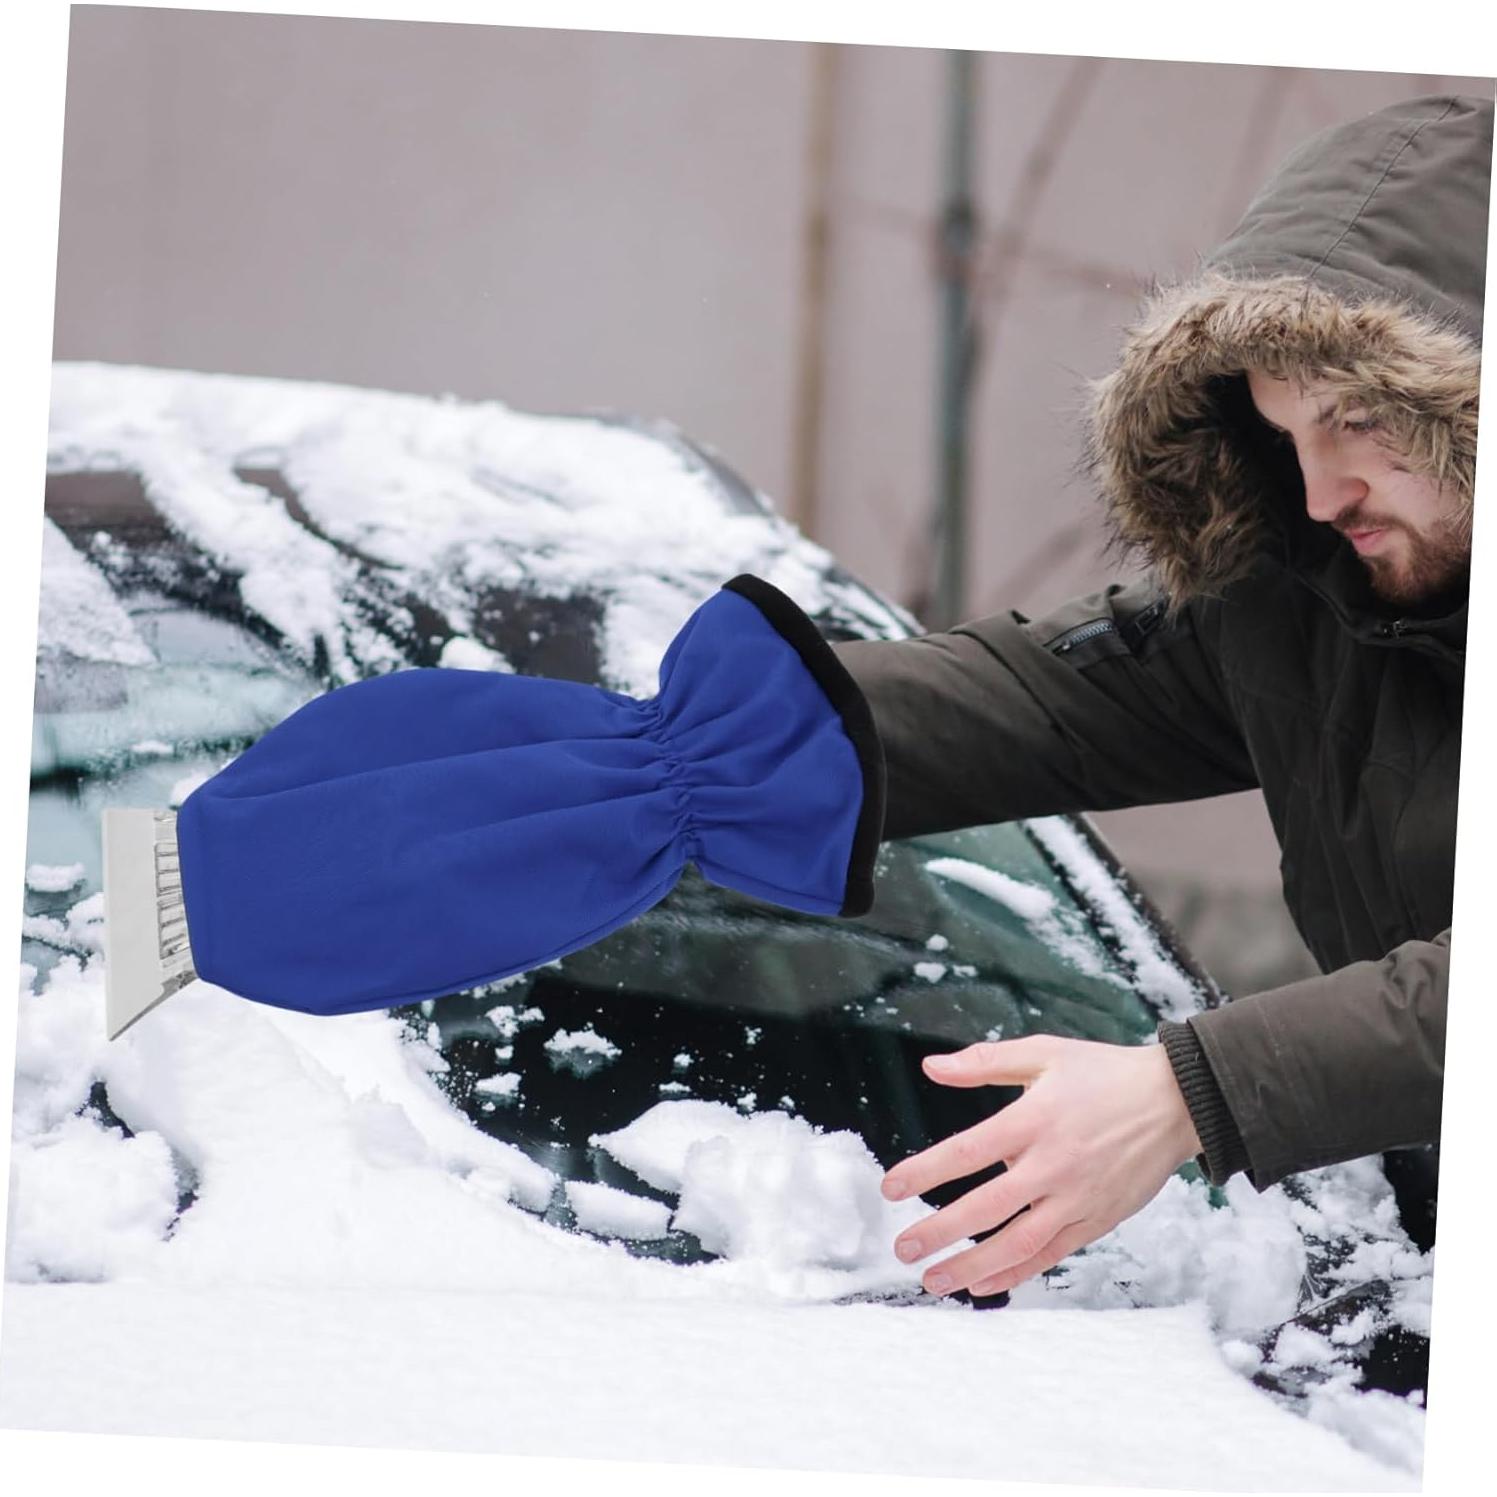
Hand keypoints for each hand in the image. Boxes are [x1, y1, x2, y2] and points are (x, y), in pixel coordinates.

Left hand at [882, 1035, 1201, 1297]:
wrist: (1176, 1101)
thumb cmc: (1105, 1073)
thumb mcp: (1044, 1053)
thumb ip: (985, 1062)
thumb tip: (932, 1067)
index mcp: (1034, 1119)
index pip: (967, 1151)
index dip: (925, 1172)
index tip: (891, 1188)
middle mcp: (1053, 1164)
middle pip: (986, 1207)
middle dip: (939, 1232)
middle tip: (902, 1248)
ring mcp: (1077, 1197)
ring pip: (1017, 1242)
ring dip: (971, 1266)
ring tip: (932, 1280)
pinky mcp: (1097, 1219)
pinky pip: (1050, 1253)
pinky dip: (1015, 1272)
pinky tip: (983, 1283)